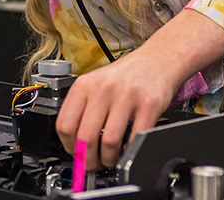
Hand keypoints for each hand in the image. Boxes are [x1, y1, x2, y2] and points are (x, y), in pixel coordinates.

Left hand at [55, 48, 181, 168]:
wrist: (158, 59)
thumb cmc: (125, 76)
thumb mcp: (96, 85)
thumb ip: (84, 111)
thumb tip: (76, 146)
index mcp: (84, 85)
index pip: (65, 124)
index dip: (69, 147)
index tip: (75, 154)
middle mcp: (103, 88)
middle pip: (85, 137)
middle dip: (88, 160)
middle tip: (92, 165)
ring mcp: (127, 96)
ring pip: (109, 141)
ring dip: (109, 159)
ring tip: (110, 159)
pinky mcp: (149, 103)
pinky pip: (135, 138)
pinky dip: (129, 151)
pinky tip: (127, 149)